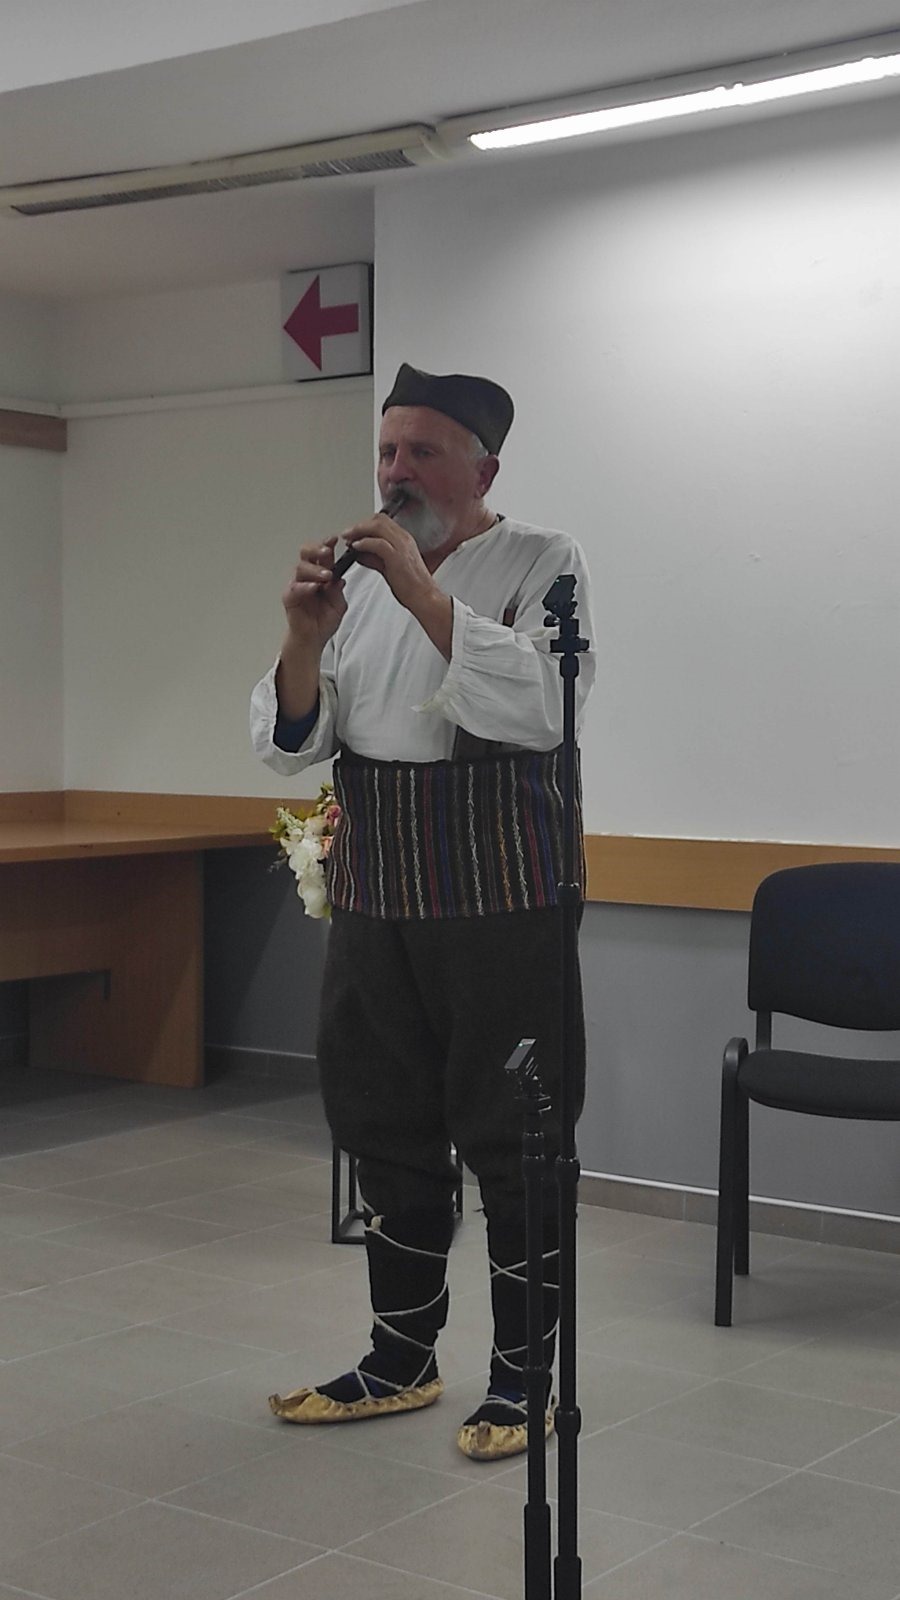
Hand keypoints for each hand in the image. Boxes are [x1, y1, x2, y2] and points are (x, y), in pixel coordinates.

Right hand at [281, 537, 347, 648]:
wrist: (313, 638)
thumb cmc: (323, 619)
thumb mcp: (339, 604)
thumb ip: (338, 590)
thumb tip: (340, 578)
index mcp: (321, 573)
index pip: (323, 554)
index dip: (328, 544)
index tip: (336, 539)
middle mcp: (308, 576)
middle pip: (307, 553)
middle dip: (317, 549)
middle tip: (328, 551)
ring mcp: (297, 585)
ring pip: (301, 568)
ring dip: (314, 569)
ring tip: (326, 575)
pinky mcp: (290, 598)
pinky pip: (295, 588)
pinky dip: (304, 587)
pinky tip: (313, 587)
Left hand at [343, 512, 452, 659]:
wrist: (424, 598)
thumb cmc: (411, 586)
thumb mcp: (390, 568)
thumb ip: (375, 558)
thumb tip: (360, 553)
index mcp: (404, 540)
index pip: (382, 522)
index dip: (365, 525)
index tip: (353, 533)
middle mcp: (403, 539)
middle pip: (379, 520)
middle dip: (359, 525)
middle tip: (347, 533)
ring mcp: (401, 546)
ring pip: (377, 526)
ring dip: (359, 531)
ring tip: (348, 539)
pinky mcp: (397, 556)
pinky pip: (378, 543)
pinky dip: (364, 543)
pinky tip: (356, 547)